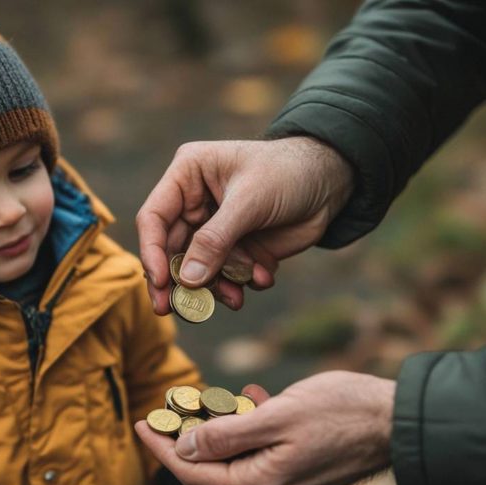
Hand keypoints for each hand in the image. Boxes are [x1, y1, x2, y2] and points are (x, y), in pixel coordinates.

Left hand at [135, 374, 394, 484]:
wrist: (400, 420)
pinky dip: (254, 427)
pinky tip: (258, 397)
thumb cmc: (342, 410)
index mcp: (263, 484)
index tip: (139, 421)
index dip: (162, 447)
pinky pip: (264, 453)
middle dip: (191, 435)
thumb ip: (227, 434)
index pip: (194, 473)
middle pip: (214, 468)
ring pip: (240, 457)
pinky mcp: (305, 472)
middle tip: (174, 404)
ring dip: (225, 427)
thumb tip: (183, 449)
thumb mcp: (277, 414)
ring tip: (220, 396)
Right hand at [136, 137, 354, 314]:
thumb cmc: (288, 172)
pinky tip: (264, 277)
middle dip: (179, 281)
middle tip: (174, 310)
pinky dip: (241, 282)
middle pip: (171, 249)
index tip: (161, 284)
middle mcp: (195, 202)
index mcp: (188, 176)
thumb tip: (188, 280)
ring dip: (216, 287)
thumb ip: (216, 240)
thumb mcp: (250, 201)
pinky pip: (227, 275)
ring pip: (199, 268)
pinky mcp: (237, 247)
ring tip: (236, 299)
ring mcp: (216, 227)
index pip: (154, 217)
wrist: (333, 181)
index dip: (152, 252)